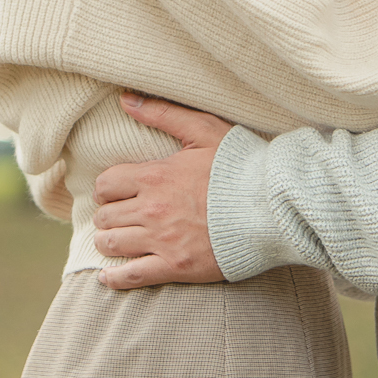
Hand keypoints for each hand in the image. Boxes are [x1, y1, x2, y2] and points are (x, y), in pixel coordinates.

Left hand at [90, 93, 232, 289]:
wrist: (271, 208)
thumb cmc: (240, 167)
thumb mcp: (203, 130)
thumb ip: (162, 114)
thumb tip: (125, 98)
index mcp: (154, 177)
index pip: (106, 185)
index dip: (106, 189)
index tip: (114, 192)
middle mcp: (151, 209)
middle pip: (105, 216)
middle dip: (108, 215)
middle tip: (117, 216)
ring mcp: (161, 240)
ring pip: (112, 244)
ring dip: (108, 242)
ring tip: (115, 240)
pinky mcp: (175, 267)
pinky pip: (130, 276)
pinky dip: (114, 278)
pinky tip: (108, 277)